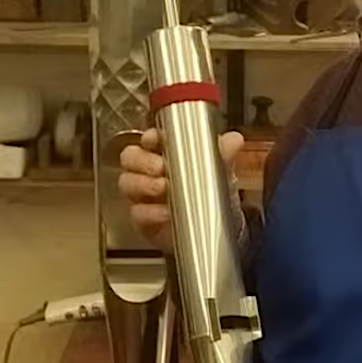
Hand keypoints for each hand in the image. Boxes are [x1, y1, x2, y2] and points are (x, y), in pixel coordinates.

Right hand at [119, 127, 244, 252]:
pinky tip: (166, 213)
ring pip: (127, 183)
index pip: (148, 138)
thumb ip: (224, 154)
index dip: (148, 137)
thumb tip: (234, 140)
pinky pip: (137, 213)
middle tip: (161, 167)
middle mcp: (147, 170)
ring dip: (143, 184)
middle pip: (129, 157)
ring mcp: (141, 194)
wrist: (209, 226)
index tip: (155, 139)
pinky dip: (151, 212)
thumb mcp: (218, 170)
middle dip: (142, 160)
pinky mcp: (142, 218)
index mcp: (163, 152)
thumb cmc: (207, 190)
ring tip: (164, 188)